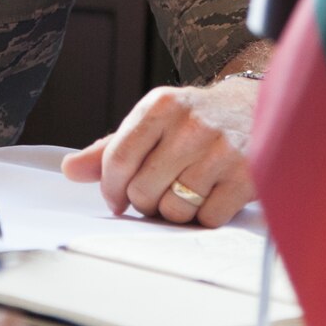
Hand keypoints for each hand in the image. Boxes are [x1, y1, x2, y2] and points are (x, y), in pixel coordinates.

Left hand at [61, 79, 255, 226]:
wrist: (255, 108)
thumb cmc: (195, 120)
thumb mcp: (152, 121)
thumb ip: (111, 148)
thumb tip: (70, 170)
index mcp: (161, 106)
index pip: (118, 158)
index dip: (111, 188)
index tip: (116, 198)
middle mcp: (191, 125)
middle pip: (142, 190)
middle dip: (144, 201)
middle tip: (157, 192)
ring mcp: (221, 150)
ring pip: (174, 209)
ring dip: (174, 211)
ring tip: (184, 192)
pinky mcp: (247, 176)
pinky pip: (208, 219)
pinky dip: (204, 217)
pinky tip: (210, 196)